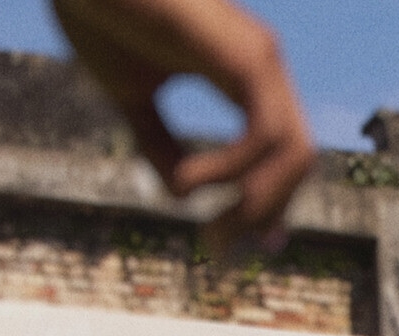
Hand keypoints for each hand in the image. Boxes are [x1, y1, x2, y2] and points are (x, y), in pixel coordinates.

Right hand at [52, 0, 316, 253]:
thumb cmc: (99, 14)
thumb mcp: (133, 97)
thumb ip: (160, 145)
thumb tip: (183, 199)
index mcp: (243, 74)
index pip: (284, 154)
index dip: (270, 204)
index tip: (240, 246)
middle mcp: (262, 65)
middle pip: (299, 163)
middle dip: (264, 215)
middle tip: (216, 249)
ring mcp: (260, 58)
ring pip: (294, 156)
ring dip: (253, 205)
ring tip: (207, 227)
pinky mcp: (246, 56)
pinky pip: (263, 136)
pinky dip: (233, 171)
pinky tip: (191, 184)